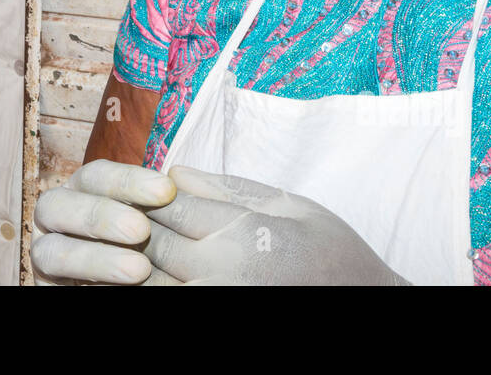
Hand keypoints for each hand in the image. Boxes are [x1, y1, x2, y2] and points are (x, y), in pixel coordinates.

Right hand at [30, 159, 176, 284]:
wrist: (141, 283)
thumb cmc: (157, 248)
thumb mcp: (164, 223)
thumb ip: (168, 203)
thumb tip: (178, 175)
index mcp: (81, 191)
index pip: (95, 175)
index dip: (127, 180)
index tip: (166, 190)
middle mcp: (56, 218)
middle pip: (58, 204)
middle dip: (100, 216)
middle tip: (142, 230)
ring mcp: (46, 254)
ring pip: (50, 251)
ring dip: (94, 258)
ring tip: (139, 269)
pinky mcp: (47, 286)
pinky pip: (54, 285)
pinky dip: (87, 283)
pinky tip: (121, 288)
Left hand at [143, 167, 409, 285]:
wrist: (364, 303)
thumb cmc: (333, 253)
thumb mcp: (292, 206)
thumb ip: (229, 190)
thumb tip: (175, 172)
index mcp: (243, 232)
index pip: (172, 205)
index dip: (151, 196)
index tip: (147, 192)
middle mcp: (223, 271)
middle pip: (153, 243)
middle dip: (136, 227)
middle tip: (125, 218)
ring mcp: (217, 300)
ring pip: (150, 282)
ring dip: (135, 265)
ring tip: (128, 251)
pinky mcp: (217, 317)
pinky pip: (170, 303)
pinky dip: (154, 289)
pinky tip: (152, 278)